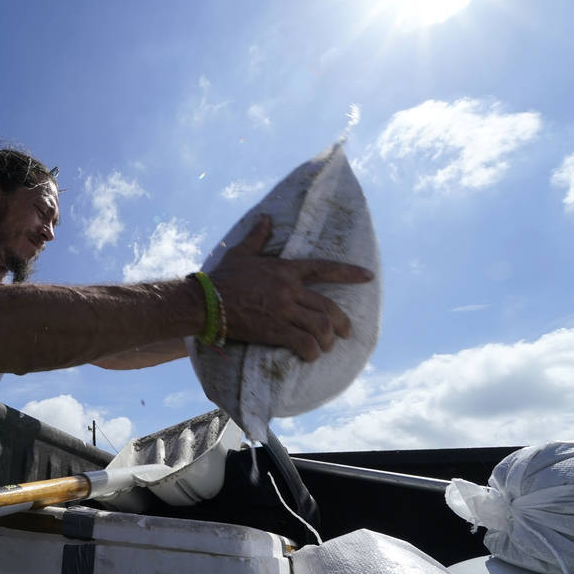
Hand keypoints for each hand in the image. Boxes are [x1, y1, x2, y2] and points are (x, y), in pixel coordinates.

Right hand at [208, 214, 373, 360]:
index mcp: (285, 269)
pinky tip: (309, 356)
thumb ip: (257, 237)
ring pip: (320, 327)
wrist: (205, 301)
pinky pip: (304, 343)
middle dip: (341, 323)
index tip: (368, 277)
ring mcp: (283, 310)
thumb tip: (265, 218)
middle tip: (345, 332)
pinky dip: (311, 352)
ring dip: (327, 340)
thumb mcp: (241, 253)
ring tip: (324, 347)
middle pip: (328, 307)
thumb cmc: (223, 277)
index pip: (325, 269)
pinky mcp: (274, 330)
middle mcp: (289, 289)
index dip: (350, 273)